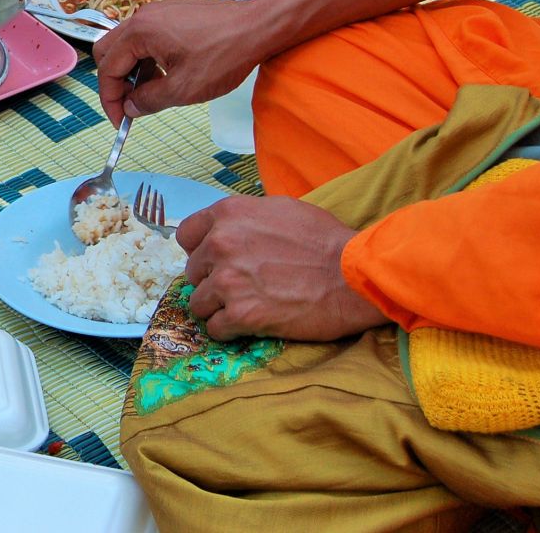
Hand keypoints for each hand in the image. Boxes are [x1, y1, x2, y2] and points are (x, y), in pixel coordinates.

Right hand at [91, 0, 263, 125]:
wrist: (260, 26)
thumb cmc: (225, 54)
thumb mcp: (183, 89)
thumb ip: (149, 101)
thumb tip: (130, 108)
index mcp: (139, 32)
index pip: (108, 69)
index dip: (110, 99)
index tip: (121, 120)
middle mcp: (143, 17)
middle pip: (110, 52)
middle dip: (116, 82)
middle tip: (131, 106)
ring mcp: (158, 12)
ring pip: (129, 45)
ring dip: (133, 71)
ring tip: (153, 93)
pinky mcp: (172, 13)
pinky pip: (147, 37)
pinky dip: (148, 59)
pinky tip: (168, 74)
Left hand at [178, 195, 388, 340]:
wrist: (353, 276)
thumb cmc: (324, 240)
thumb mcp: (280, 210)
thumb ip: (244, 218)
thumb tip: (226, 230)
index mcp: (228, 214)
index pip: (186, 235)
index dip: (199, 251)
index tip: (213, 262)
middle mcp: (220, 244)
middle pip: (192, 272)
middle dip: (211, 280)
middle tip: (240, 287)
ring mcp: (227, 280)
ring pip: (198, 302)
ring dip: (217, 308)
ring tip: (244, 308)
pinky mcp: (241, 314)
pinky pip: (215, 328)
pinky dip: (228, 330)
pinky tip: (248, 325)